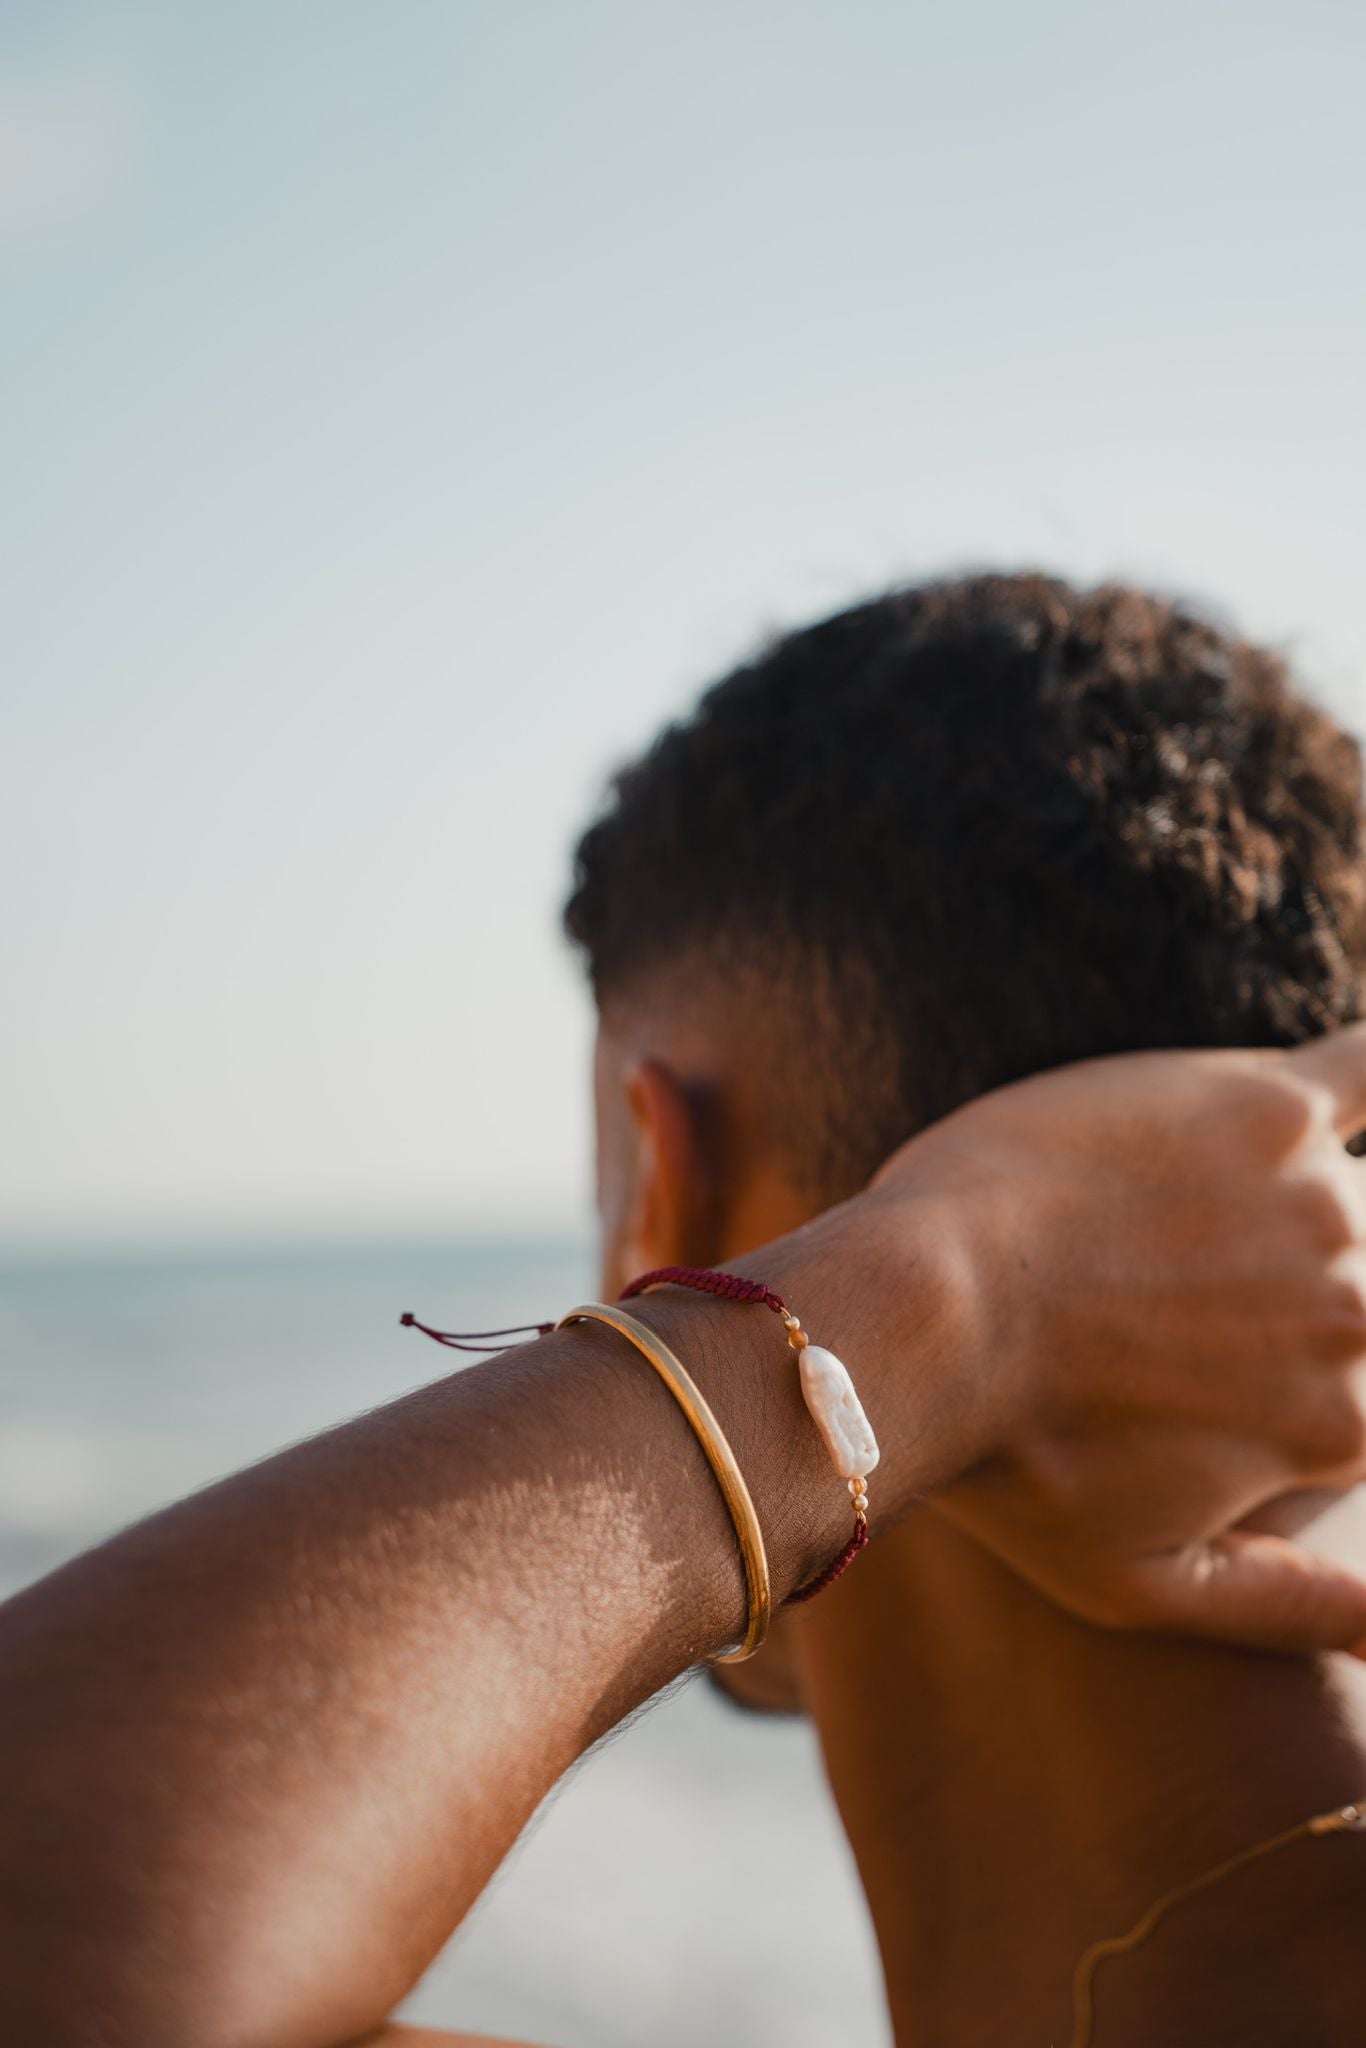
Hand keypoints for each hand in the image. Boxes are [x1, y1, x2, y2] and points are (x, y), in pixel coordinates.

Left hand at [870, 1027, 1365, 1652]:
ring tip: (1211, 1239)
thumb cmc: (1009, 1469)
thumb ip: (1297, 1612)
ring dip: (1317, 1212)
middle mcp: (1357, 1313)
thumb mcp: (1144, 1588)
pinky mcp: (1258, 1108)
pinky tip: (1343, 1084)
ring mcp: (1315, 1202)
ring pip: (1362, 1199)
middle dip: (1316, 1302)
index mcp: (1338, 1426)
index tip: (1245, 1371)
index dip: (1317, 1392)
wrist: (924, 1320)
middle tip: (1193, 1306)